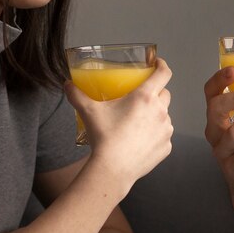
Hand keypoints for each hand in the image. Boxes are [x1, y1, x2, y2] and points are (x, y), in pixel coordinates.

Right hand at [65, 58, 173, 186]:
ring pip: (165, 116)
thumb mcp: (88, 111)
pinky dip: (155, 136)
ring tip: (138, 123)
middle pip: (165, 94)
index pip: (163, 73)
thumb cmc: (104, 137)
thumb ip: (77, 95)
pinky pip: (163, 136)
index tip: (157, 63)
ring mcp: (166, 130)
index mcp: (145, 97)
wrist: (113, 169)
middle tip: (141, 98)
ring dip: (155, 116)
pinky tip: (141, 141)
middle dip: (156, 93)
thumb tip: (67, 85)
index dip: (162, 65)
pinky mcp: (166, 147)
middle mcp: (160, 111)